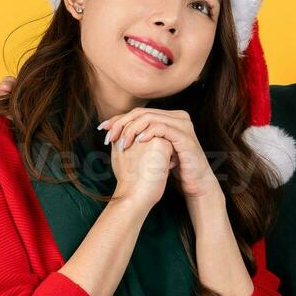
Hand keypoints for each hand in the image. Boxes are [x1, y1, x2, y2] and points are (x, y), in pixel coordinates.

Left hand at [101, 108, 220, 203]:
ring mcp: (183, 125)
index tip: (102, 128)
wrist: (193, 183)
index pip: (138, 112)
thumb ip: (135, 138)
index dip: (118, 119)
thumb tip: (110, 130)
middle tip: (109, 136)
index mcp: (168, 117)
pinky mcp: (185, 136)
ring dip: (132, 129)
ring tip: (122, 142)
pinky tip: (138, 141)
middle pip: (142, 113)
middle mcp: (177, 116)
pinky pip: (162, 128)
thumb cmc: (171, 168)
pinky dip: (148, 132)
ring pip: (150, 118)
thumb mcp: (151, 150)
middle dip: (121, 123)